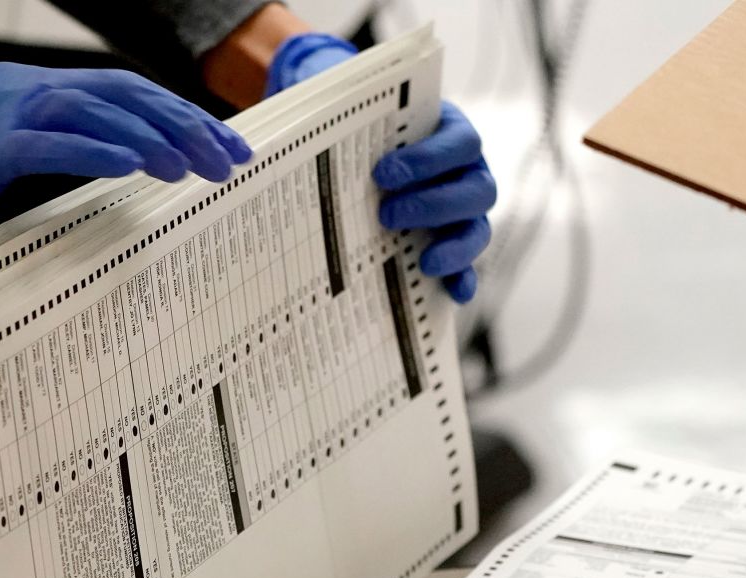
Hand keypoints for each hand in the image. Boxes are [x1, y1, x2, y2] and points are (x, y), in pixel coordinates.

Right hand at [0, 62, 251, 241]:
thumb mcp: (19, 142)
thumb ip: (71, 143)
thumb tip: (130, 161)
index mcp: (51, 92)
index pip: (135, 97)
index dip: (187, 119)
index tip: (231, 149)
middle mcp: (37, 91)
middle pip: (127, 98)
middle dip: (185, 128)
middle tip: (229, 161)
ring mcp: (8, 114)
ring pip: (93, 112)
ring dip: (149, 138)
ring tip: (192, 167)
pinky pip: (45, 144)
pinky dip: (92, 150)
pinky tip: (130, 166)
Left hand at [266, 35, 495, 302]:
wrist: (362, 152)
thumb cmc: (361, 133)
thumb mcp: (349, 117)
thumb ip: (335, 117)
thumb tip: (268, 137)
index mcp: (451, 133)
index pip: (461, 143)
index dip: (429, 159)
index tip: (382, 173)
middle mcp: (467, 173)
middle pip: (476, 190)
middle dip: (433, 204)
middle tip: (386, 214)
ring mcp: (464, 213)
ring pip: (478, 230)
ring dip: (455, 247)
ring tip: (424, 262)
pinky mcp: (454, 247)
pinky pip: (469, 267)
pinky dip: (463, 280)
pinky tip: (452, 293)